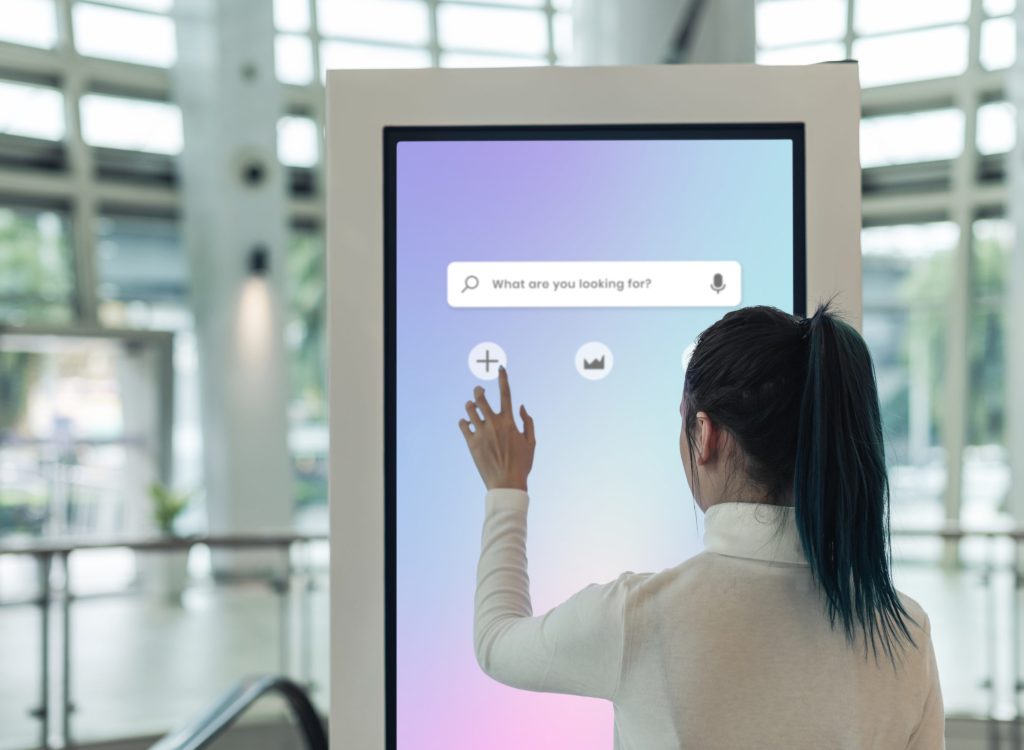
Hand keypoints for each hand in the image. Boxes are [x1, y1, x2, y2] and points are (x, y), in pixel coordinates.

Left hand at [458, 366, 535, 491]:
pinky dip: (464, 421)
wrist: (507, 483)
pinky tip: (467, 423)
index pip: (506, 394)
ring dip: (470, 405)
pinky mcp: (471, 443)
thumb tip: (522, 406)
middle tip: (479, 390)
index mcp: (510, 422)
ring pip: (470, 409)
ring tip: (472, 407)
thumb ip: (528, 422)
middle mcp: (494, 425)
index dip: (503, 379)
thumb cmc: (521, 464)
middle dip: (479, 390)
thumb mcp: (531, 442)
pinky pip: (462, 424)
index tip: (501, 368)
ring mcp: (481, 433)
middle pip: (481, 398)